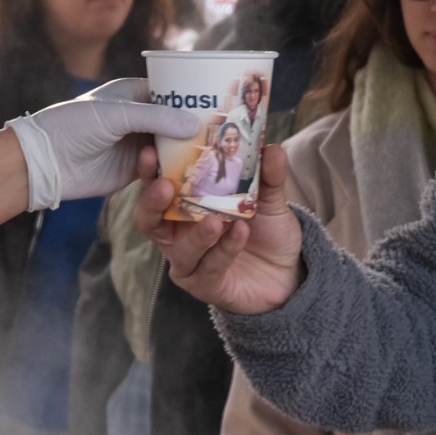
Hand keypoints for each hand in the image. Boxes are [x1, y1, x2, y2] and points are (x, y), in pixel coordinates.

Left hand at [4, 78, 208, 210]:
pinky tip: (196, 175)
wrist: (46, 162)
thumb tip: (194, 124)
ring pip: (171, 146)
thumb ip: (156, 118)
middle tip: (227, 133)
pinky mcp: (134, 170)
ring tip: (217, 155)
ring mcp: (137, 144)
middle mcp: (138, 118)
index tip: (221, 103)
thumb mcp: (117, 115)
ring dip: (188, 152)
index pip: (171, 92)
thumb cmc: (75, 126)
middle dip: (197, 128)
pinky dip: (176, 172)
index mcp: (133, 94)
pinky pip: (161, 170)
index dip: (194, 97)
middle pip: (176, 122)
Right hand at [132, 139, 304, 315]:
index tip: (151, 150)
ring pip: (181, 250)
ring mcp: (190, 263)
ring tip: (215, 219)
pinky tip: (241, 232)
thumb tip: (272, 148)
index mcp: (183, 207)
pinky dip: (226, 248)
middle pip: (149, 221)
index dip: (149, 170)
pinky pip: (212, 266)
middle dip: (152, 202)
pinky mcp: (206, 285)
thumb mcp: (269, 199)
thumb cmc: (266, 232)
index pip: (157, 186)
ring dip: (197, 234)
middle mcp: (177, 235)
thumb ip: (268, 176)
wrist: (287, 273)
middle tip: (165, 185)